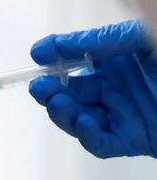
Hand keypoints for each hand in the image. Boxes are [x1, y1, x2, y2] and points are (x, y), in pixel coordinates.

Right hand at [29, 19, 156, 158]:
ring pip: (80, 118)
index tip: (37, 54)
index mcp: (118, 58)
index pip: (75, 57)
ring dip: (63, 113)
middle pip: (71, 90)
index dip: (53, 56)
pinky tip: (85, 121)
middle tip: (40, 86)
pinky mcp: (134, 140)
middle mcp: (117, 86)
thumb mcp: (142, 37)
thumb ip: (99, 41)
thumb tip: (51, 47)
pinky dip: (88, 135)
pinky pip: (101, 143)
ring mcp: (124, 114)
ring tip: (57, 103)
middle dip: (51, 89)